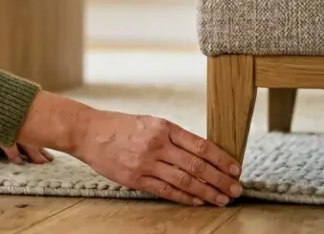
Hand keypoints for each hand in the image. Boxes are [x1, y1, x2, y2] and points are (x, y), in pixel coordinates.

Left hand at [0, 127, 52, 164]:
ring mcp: (5, 122)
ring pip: (26, 132)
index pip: (3, 135)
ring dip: (37, 145)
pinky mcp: (8, 123)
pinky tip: (44, 149)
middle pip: (21, 133)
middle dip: (33, 148)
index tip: (18, 161)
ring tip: (48, 159)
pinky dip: (35, 139)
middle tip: (45, 161)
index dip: (12, 148)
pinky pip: (26, 131)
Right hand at [70, 111, 242, 206]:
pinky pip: (166, 190)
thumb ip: (173, 137)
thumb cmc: (120, 126)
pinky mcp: (135, 178)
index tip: (235, 168)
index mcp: (164, 127)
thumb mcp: (150, 122)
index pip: (200, 145)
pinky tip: (198, 201)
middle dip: (220, 179)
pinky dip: (184, 198)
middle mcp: (157, 145)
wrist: (88, 132)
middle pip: (196, 166)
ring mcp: (146, 163)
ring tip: (222, 199)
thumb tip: (200, 153)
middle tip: (236, 189)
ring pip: (184, 181)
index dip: (221, 159)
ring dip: (207, 192)